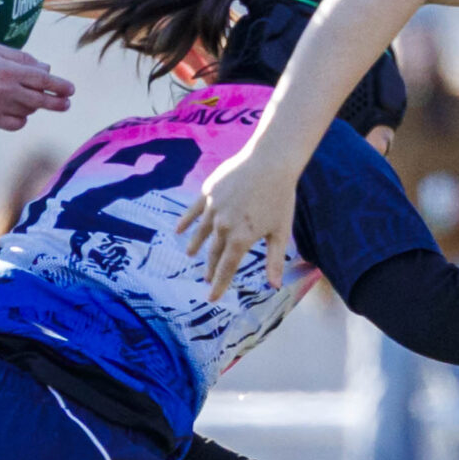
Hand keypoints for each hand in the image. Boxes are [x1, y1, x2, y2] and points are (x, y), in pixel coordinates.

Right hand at [0, 45, 73, 129]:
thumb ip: (22, 58)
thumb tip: (46, 69)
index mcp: (9, 70)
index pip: (43, 80)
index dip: (60, 86)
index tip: (71, 90)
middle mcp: (6, 90)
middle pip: (41, 100)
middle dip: (58, 102)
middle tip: (66, 103)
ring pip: (28, 111)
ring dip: (33, 106)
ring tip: (28, 98)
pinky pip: (16, 124)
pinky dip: (21, 119)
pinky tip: (17, 111)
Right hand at [176, 144, 301, 300]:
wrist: (270, 161)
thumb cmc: (280, 196)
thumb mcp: (280, 231)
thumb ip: (274, 260)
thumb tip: (275, 286)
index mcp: (241, 239)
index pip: (226, 268)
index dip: (219, 285)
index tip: (212, 298)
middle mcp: (223, 227)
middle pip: (214, 253)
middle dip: (210, 268)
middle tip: (207, 278)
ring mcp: (212, 209)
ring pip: (201, 234)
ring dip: (196, 247)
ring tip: (191, 255)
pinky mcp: (208, 192)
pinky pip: (193, 211)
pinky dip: (185, 222)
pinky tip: (178, 231)